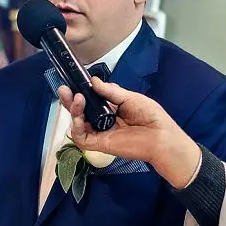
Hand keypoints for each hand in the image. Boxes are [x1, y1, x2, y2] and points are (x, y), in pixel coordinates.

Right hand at [58, 77, 200, 188]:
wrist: (161, 137)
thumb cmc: (151, 117)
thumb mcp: (130, 97)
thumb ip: (111, 91)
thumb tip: (94, 81)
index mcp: (111, 109)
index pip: (91, 100)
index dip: (81, 92)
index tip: (74, 82)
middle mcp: (103, 120)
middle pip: (81, 111)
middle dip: (70, 100)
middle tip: (64, 89)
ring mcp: (100, 133)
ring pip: (78, 123)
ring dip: (73, 110)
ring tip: (77, 99)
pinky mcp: (99, 144)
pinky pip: (81, 138)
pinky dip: (77, 127)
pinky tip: (79, 117)